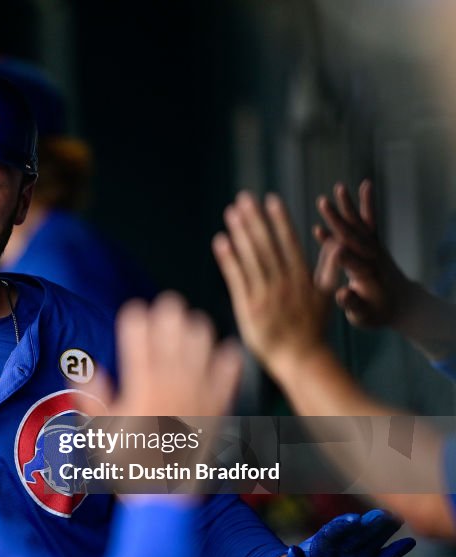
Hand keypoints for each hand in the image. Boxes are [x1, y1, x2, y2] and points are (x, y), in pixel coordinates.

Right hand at [86, 293, 243, 500]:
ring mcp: (197, 393)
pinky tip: (225, 352)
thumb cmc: (127, 463)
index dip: (136, 318)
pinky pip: (229, 373)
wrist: (163, 494)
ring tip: (192, 327)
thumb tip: (85, 369)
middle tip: (167, 308)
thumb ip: (92, 397)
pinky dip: (227, 360)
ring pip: (202, 343)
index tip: (134, 312)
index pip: (137, 336)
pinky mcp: (217, 407)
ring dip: (196, 331)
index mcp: (141, 385)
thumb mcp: (100, 431)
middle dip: (168, 314)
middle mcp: (171, 383)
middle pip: (173, 330)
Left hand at [212, 191, 329, 381]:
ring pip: (252, 258)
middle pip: (268, 245)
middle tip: (244, 197)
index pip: (289, 242)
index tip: (271, 199)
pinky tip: (220, 241)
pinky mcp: (249, 308)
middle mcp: (285, 282)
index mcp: (302, 278)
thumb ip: (329, 268)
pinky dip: (229, 259)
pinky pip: (237, 279)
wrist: (301, 359)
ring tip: (231, 212)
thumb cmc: (312, 328)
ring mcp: (266, 295)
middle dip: (256, 219)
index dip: (280, 220)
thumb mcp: (326, 296)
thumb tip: (338, 243)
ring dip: (241, 233)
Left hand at [276, 509, 414, 556]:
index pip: (333, 532)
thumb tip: (292, 551)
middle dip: (369, 524)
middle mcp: (341, 548)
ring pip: (371, 542)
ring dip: (384, 531)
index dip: (343, 525)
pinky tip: (409, 542)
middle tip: (384, 513)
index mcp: (321, 546)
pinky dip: (395, 552)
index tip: (355, 520)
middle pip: (356, 533)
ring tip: (398, 518)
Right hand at [313, 180, 414, 328]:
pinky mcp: (375, 242)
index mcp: (366, 277)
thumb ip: (353, 304)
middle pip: (353, 237)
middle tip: (323, 203)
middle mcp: (372, 258)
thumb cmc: (376, 313)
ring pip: (360, 225)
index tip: (322, 235)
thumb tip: (343, 293)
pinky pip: (371, 220)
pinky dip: (367, 203)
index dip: (338, 249)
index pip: (351, 262)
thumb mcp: (363, 317)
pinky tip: (363, 185)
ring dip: (349, 206)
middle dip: (337, 220)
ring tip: (338, 188)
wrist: (401, 304)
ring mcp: (374, 248)